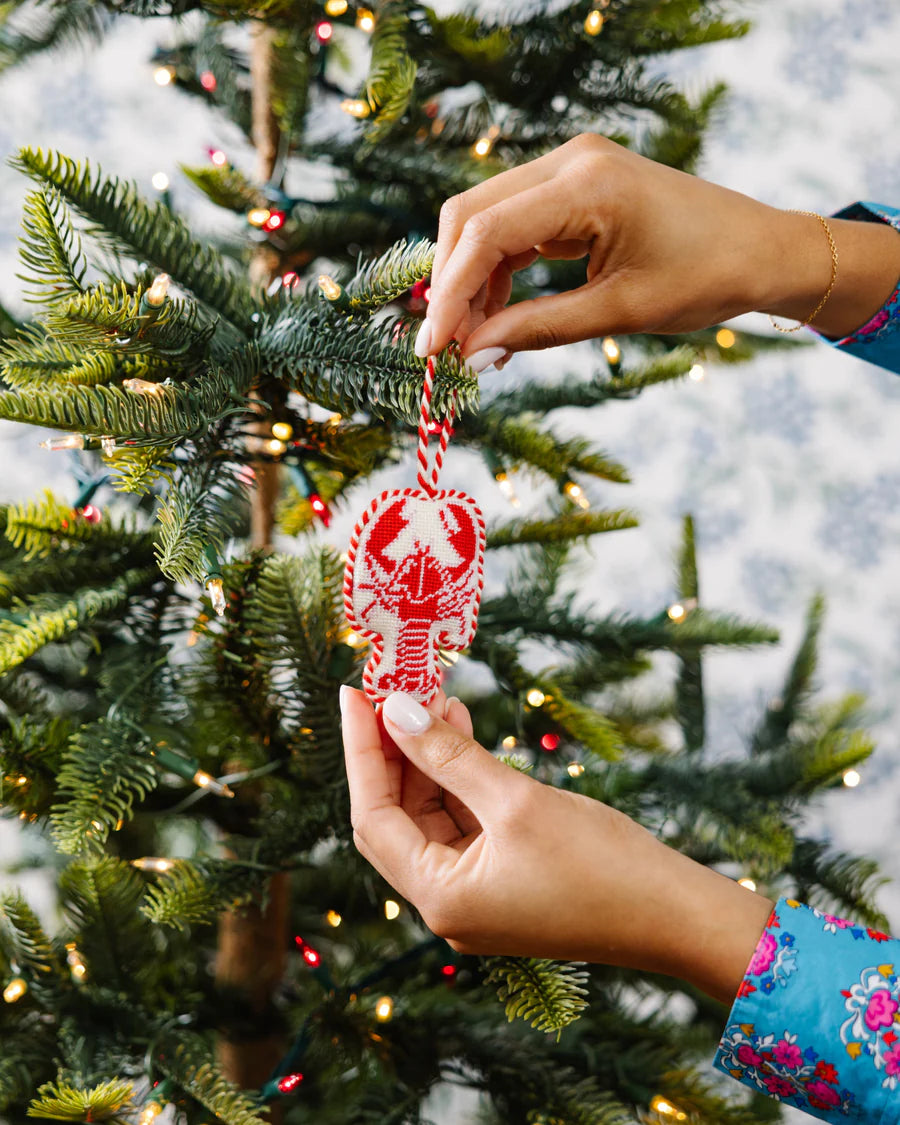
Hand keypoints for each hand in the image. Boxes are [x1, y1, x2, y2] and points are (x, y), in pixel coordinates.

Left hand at [340, 686, 772, 1003]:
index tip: (353, 692)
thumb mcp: (516, 800)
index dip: (359, 749)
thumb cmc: (602, 864)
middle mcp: (447, 903)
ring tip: (435, 695)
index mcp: (439, 898)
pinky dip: (459, 777)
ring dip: (429, 756)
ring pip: (431, 815)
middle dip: (394, 748)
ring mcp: (476, 894)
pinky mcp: (504, 880)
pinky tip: (463, 729)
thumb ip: (448, 755)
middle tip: (394, 685)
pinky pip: (464, 822)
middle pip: (397, 815)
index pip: (372, 815)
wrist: (677, 915)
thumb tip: (397, 710)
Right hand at [416, 132, 899, 367]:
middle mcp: (572, 161)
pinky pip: (514, 221)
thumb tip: (472, 355)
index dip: (450, 295)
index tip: (434, 349)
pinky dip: (498, 267)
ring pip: (486, 217)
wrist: (761, 251)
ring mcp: (572, 167)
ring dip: (470, 278)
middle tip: (446, 348)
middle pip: (471, 214)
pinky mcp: (575, 184)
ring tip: (474, 340)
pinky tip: (498, 312)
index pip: (486, 233)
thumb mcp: (620, 312)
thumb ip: (538, 329)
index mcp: (588, 185)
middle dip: (450, 283)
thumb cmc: (706, 279)